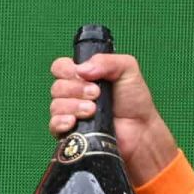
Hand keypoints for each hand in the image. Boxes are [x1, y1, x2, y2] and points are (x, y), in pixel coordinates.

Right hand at [48, 52, 177, 186]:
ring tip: (93, 110)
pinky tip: (74, 122)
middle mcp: (74, 93)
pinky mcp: (70, 133)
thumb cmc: (134, 101)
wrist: (140, 130)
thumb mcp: (127, 69)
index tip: (85, 75)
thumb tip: (81, 69)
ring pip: (55, 105)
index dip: (67, 70)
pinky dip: (61, 122)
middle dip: (76, 89)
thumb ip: (106, 61)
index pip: (60, 67)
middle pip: (57, 86)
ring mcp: (70, 113)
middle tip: (97, 94)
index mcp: (83, 76)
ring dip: (73, 106)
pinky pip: (53, 125)